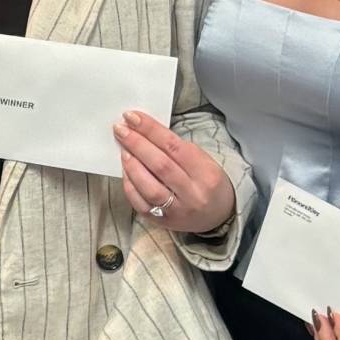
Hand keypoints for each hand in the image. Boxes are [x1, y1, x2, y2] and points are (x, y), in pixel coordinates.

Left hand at [113, 109, 233, 234]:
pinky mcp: (163, 222)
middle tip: (120, 129)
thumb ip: (176, 148)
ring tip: (123, 149)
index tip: (132, 117)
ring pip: (149, 187)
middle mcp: (193, 194)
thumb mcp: (204, 161)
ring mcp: (178, 211)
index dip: (150, 129)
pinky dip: (130, 185)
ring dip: (131, 165)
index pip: (174, 146)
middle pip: (160, 165)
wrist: (219, 216)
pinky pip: (141, 204)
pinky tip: (125, 171)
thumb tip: (144, 131)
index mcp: (206, 174)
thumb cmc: (208, 182)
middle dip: (136, 144)